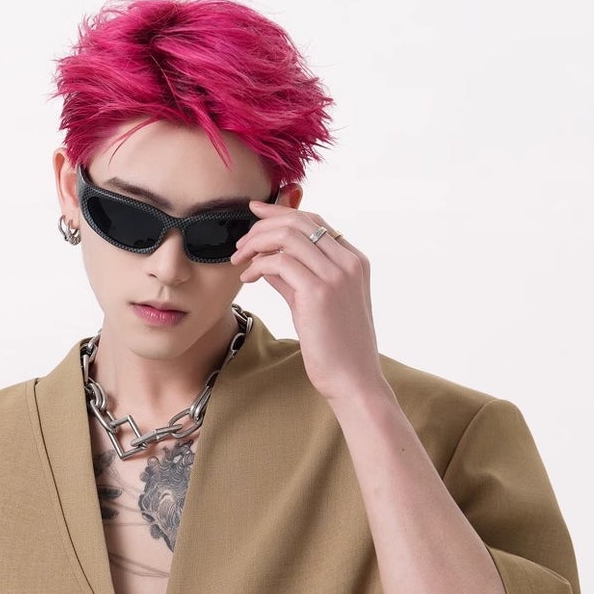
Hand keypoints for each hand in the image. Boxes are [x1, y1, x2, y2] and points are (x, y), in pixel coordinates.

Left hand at [230, 199, 387, 405]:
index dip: (282, 213)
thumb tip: (267, 261)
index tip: (255, 214)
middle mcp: (348, 262)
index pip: (315, 221)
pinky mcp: (318, 292)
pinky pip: (280, 262)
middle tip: (241, 242)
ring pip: (288, 236)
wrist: (354, 381)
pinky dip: (258, 265)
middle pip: (300, 221)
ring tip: (239, 259)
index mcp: (354, 261)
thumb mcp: (316, 305)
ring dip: (256, 242)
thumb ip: (295, 279)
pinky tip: (248, 277)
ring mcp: (336, 275)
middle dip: (263, 225)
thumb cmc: (337, 349)